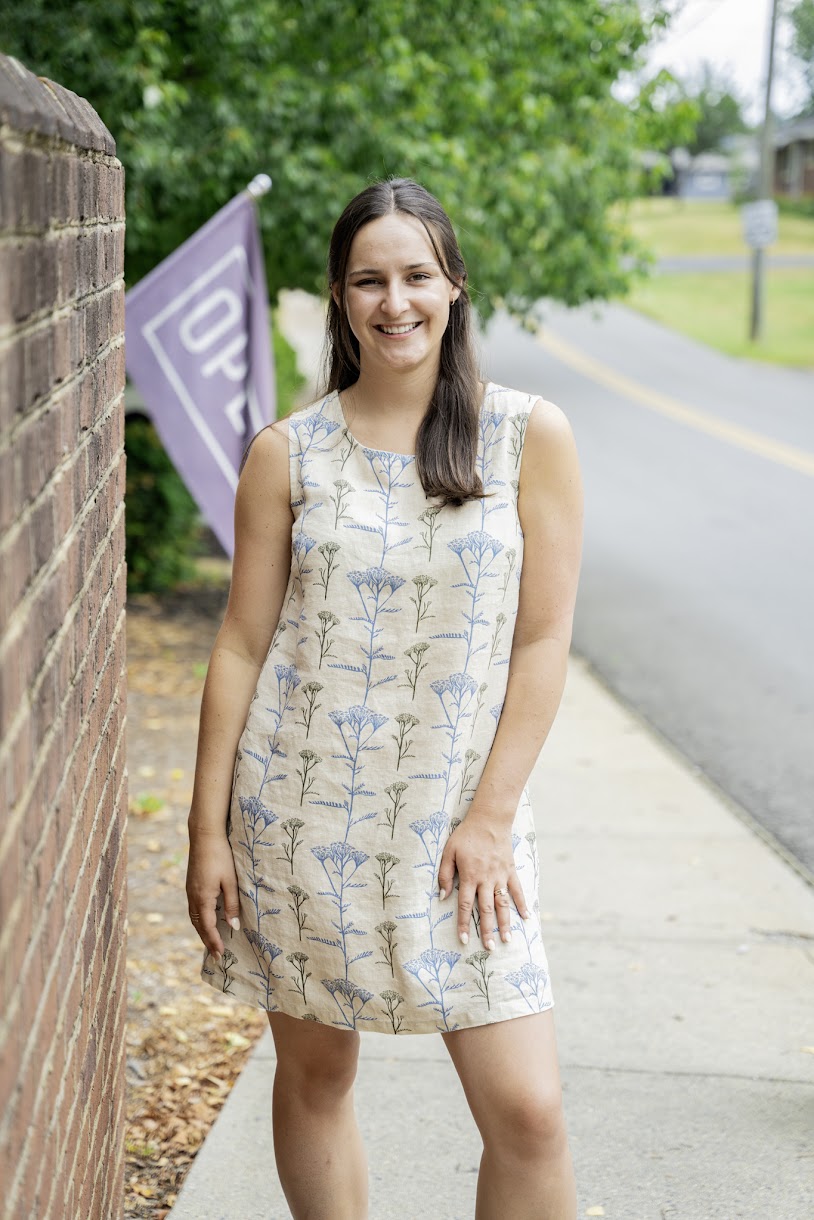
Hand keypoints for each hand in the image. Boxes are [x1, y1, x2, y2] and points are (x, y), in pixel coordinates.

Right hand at [185, 828, 240, 960]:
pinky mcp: (191, 885)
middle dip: (207, 941)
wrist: (204, 835)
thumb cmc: (221, 856)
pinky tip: (207, 921)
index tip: (221, 955)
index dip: (215, 942)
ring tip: (212, 943)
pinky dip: (200, 920)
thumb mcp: (230, 881)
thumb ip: (231, 904)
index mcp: (202, 898)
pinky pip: (194, 909)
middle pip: (199, 926)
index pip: (208, 927)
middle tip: (216, 956)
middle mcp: (193, 897)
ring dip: (202, 932)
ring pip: (194, 918)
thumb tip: (233, 926)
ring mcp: (190, 891)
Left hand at [437, 812, 529, 950]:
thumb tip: (442, 896)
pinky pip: (518, 890)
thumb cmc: (466, 835)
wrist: (489, 819)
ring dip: (505, 923)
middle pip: (487, 909)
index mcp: (470, 876)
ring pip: (503, 904)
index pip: (466, 905)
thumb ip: (445, 874)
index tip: (463, 939)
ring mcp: (500, 876)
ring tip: (506, 940)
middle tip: (489, 948)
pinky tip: (526, 918)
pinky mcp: (511, 870)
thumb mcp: (449, 851)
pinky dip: (522, 904)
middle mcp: (486, 879)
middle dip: (487, 930)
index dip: (464, 924)